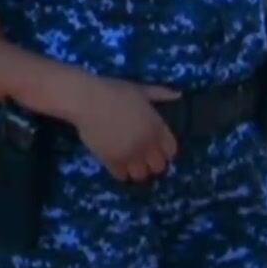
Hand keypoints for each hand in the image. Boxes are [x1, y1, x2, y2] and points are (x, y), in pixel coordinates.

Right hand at [65, 75, 180, 182]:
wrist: (87, 100)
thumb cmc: (114, 91)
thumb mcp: (140, 90)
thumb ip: (161, 94)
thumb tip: (179, 94)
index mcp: (156, 127)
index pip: (171, 151)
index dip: (166, 151)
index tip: (158, 149)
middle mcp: (147, 144)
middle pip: (158, 167)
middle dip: (153, 163)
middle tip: (144, 158)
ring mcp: (130, 154)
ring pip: (141, 176)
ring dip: (137, 170)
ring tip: (131, 163)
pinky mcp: (112, 161)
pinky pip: (122, 176)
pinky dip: (121, 173)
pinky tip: (117, 164)